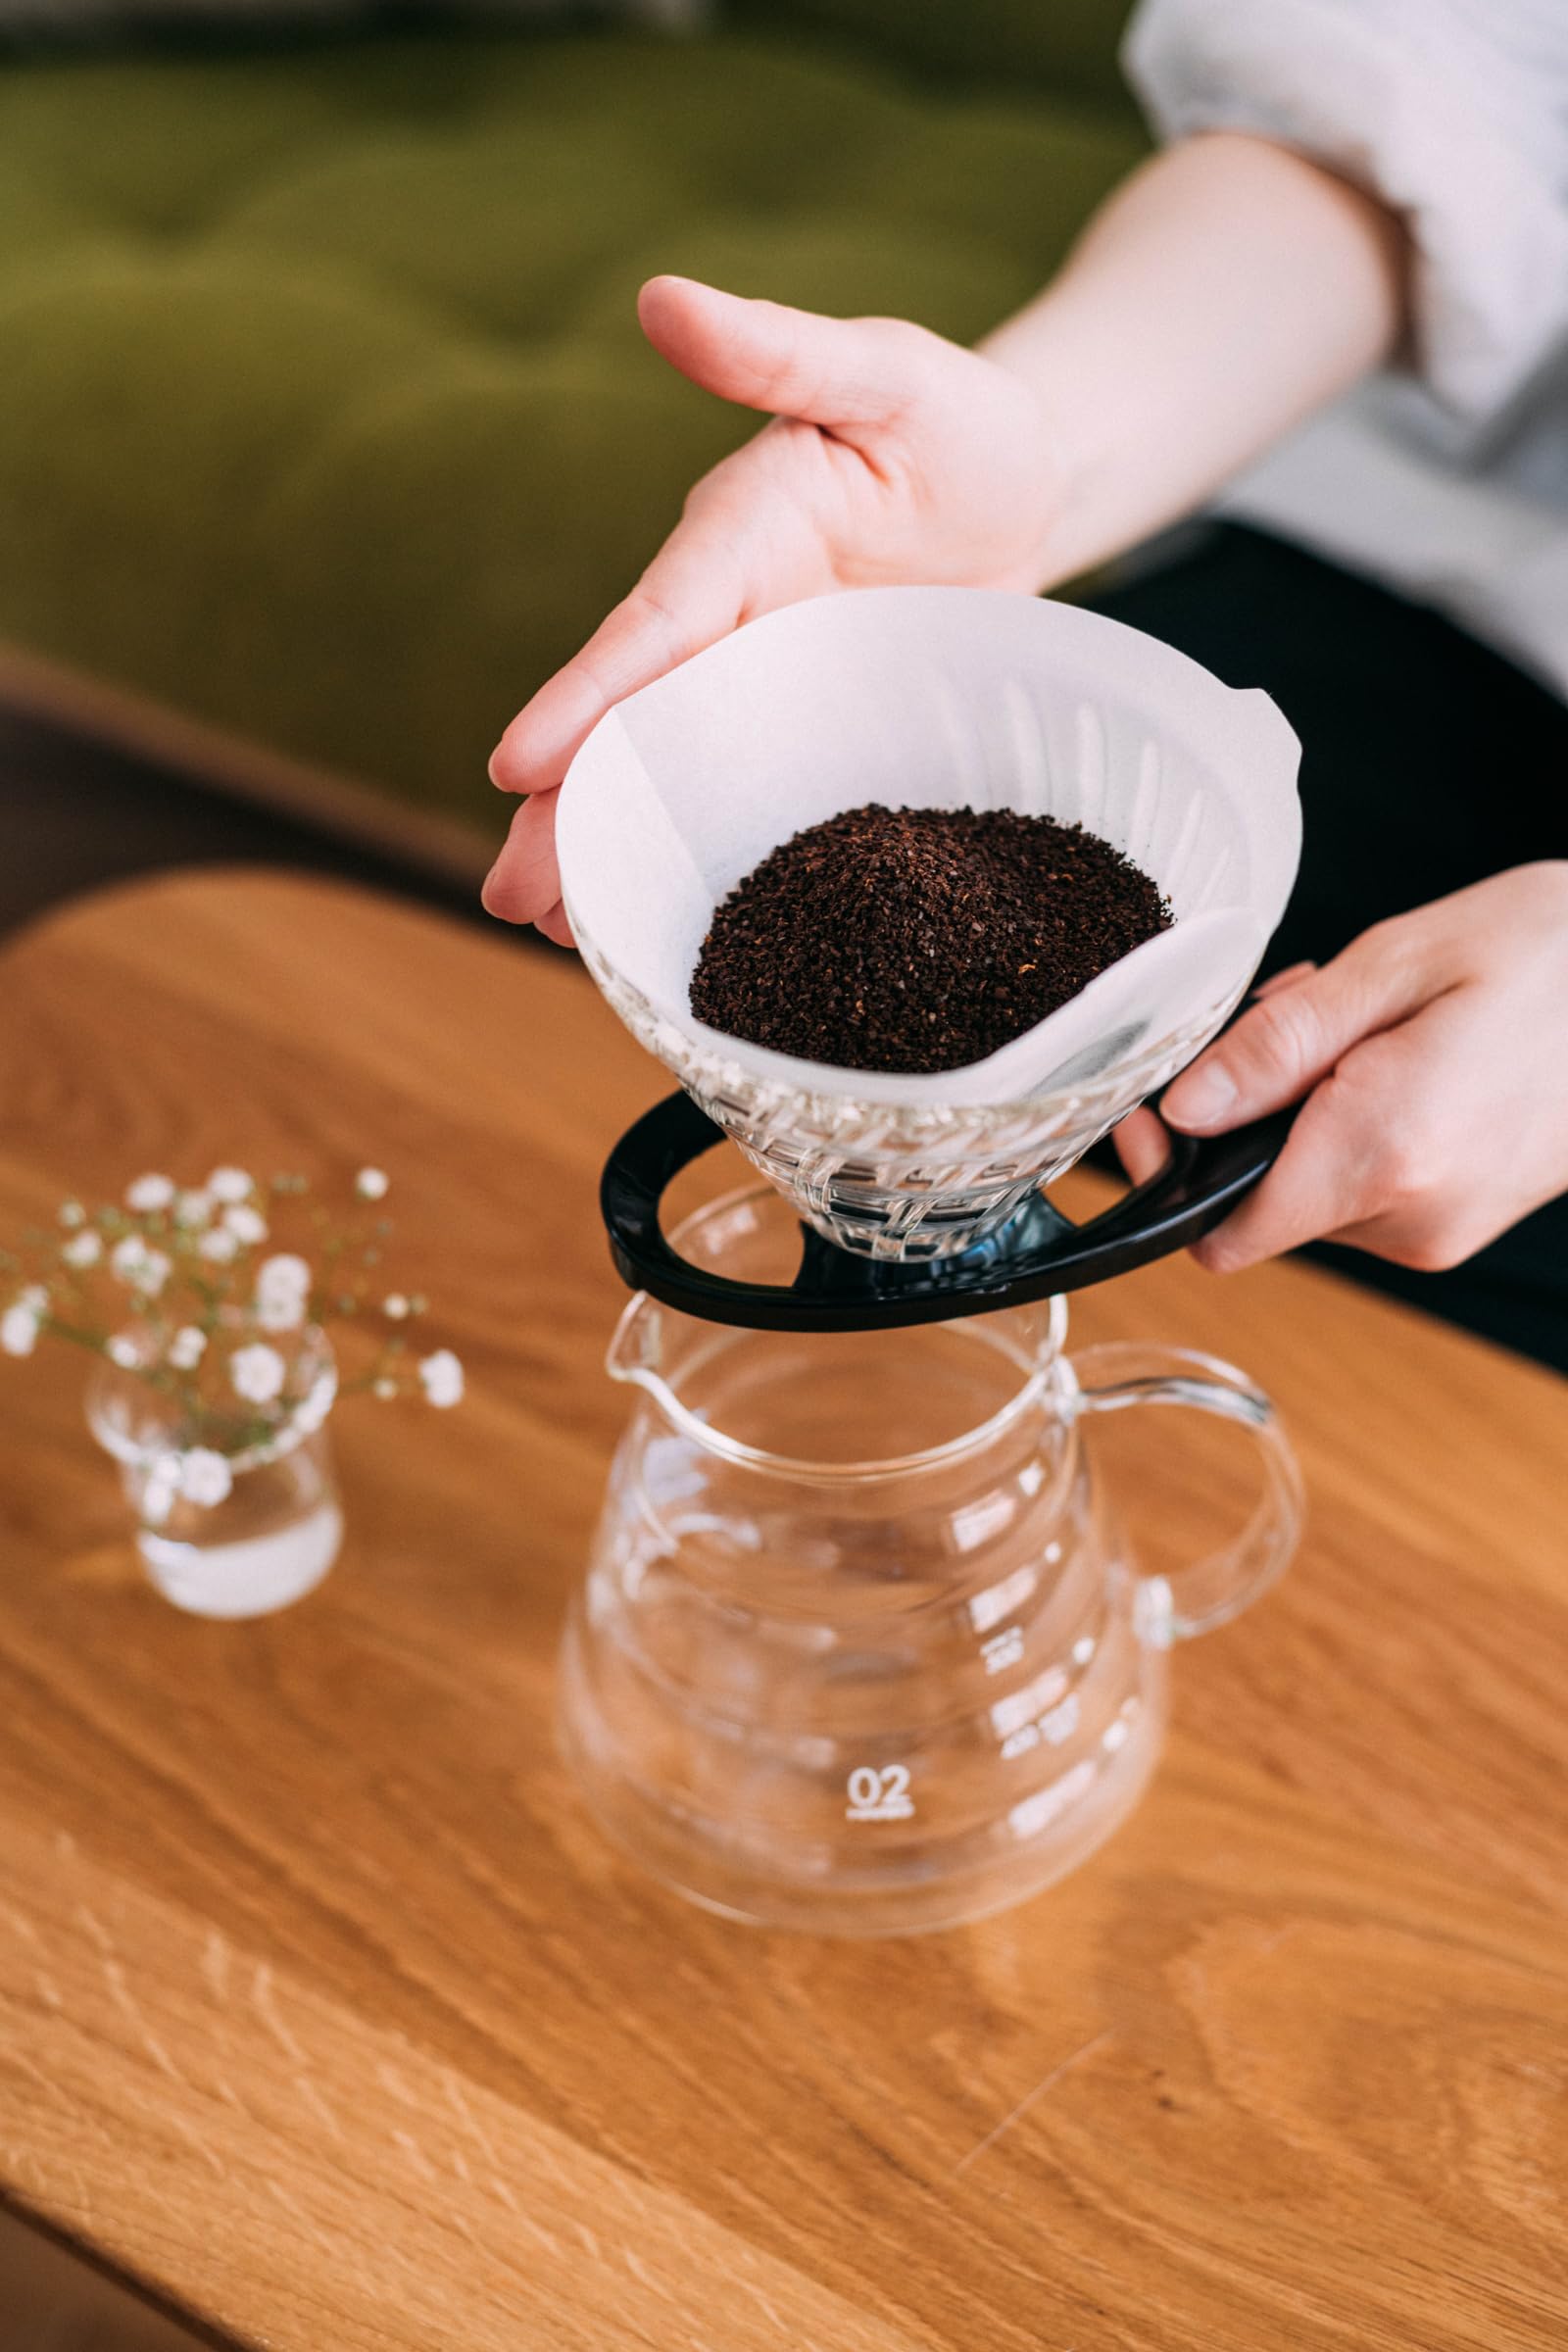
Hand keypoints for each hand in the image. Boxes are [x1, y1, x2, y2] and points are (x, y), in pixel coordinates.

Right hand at [484, 274, 1062, 941]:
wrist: (1026, 490)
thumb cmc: (958, 420)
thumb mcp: (891, 371)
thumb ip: (783, 350)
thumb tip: (661, 296)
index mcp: (736, 541)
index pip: (649, 628)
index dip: (584, 698)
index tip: (516, 768)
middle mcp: (732, 622)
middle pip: (636, 726)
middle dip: (568, 813)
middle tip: (507, 902)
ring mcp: (768, 689)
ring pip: (678, 778)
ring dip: (618, 854)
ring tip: (562, 940)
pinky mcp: (812, 736)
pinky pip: (750, 804)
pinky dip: (706, 861)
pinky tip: (667, 929)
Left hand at [1114, 864, 1567, 1272]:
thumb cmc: (1549, 952)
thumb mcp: (1397, 964)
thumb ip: (1278, 1046)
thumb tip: (1183, 1110)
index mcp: (1384, 1153)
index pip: (1219, 1230)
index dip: (1168, 1174)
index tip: (1154, 1108)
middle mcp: (1409, 1218)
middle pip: (1256, 1198)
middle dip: (1252, 1110)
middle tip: (1302, 1012)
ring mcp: (1437, 1234)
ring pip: (1306, 1190)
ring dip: (1304, 1110)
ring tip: (1371, 1025)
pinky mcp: (1454, 1227)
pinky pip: (1361, 1189)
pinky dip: (1350, 1127)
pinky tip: (1400, 1057)